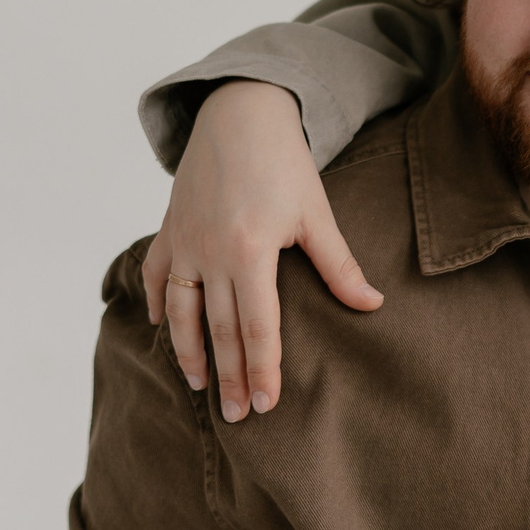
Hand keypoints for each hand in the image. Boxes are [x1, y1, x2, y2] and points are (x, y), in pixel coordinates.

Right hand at [143, 81, 381, 421]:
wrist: (240, 112)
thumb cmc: (285, 162)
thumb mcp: (317, 212)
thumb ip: (339, 264)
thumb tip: (372, 305)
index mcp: (249, 250)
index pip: (256, 326)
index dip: (262, 368)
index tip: (267, 404)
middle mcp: (210, 251)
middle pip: (219, 330)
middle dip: (228, 377)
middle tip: (237, 417)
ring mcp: (184, 241)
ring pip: (181, 310)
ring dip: (189, 352)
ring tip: (199, 386)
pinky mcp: (169, 228)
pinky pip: (157, 275)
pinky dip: (158, 304)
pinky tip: (163, 329)